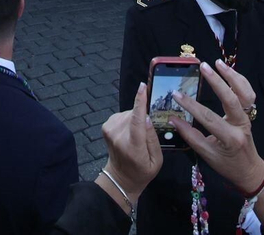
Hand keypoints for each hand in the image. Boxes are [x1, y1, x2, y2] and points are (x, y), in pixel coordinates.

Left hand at [101, 84, 161, 202]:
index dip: (140, 102)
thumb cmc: (142, 171)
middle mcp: (118, 135)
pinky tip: (128, 132)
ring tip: (136, 136)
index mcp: (133, 146)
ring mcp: (109, 130)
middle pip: (134, 115)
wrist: (120, 178)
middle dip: (142, 118)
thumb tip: (147, 117)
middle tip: (145, 134)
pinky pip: (122, 115)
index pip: (136, 120)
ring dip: (135, 119)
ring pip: (128, 113)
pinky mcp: (106, 126)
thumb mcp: (157, 160)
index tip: (143, 87)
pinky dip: (128, 120)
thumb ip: (153, 139)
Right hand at [172, 61, 263, 195]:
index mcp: (230, 138)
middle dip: (216, 81)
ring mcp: (248, 118)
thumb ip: (191, 136)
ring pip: (244, 92)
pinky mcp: (250, 113)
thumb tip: (173, 119)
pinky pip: (248, 93)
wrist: (249, 170)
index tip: (176, 94)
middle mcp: (242, 125)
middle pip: (231, 99)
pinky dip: (239, 80)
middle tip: (203, 67)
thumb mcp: (207, 155)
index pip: (208, 118)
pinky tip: (228, 71)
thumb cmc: (228, 165)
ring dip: (232, 76)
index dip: (191, 106)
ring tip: (218, 63)